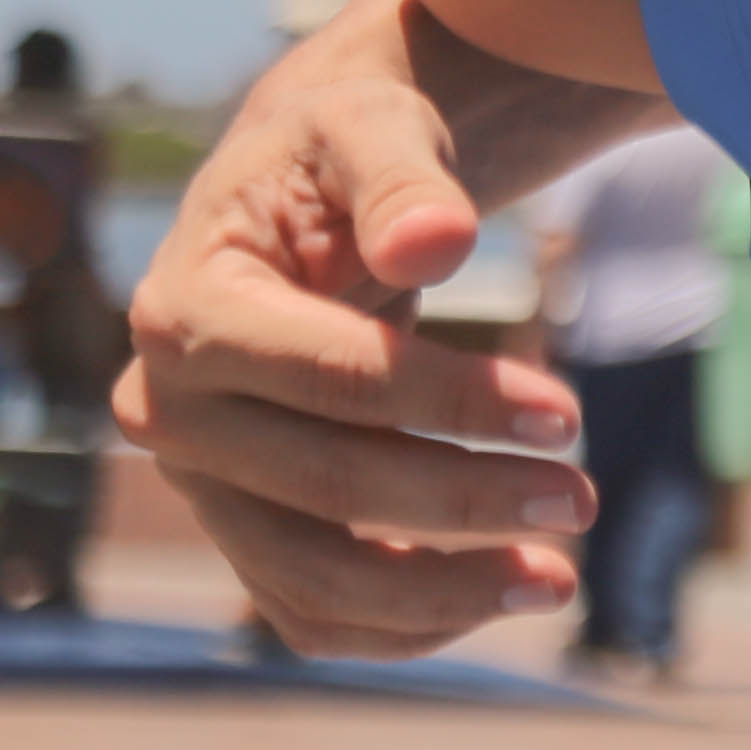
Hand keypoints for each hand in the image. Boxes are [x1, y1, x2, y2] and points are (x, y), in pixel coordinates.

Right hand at [112, 0, 624, 656]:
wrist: (306, 193)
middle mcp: (167, 411)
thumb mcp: (372, 126)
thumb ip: (402, 179)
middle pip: (326, 488)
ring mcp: (199, 479)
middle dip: (465, 502)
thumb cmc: (344, 151)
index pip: (334, 379)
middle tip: (583, 500)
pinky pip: (307, 610)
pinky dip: (402, 623)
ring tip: (557, 581)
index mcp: (184, 310)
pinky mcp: (238, 524)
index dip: (455, 405)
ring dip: (439, 593)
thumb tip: (441, 240)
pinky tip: (496, 595)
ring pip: (309, 578)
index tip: (571, 416)